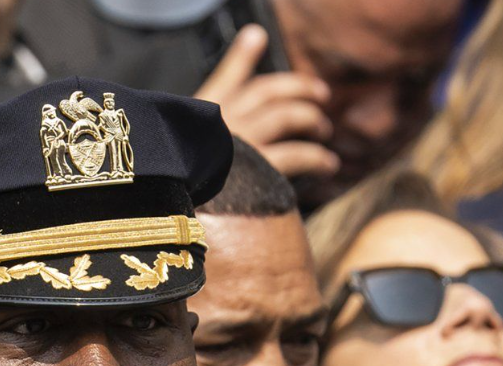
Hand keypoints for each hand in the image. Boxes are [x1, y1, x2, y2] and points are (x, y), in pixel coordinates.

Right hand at [195, 25, 338, 177]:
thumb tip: (229, 88)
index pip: (226, 76)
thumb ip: (203, 124)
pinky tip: (328, 164)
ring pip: (287, 116)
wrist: (173, 192)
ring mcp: (244, 140)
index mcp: (202, 112)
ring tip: (324, 130)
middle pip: (268, 91)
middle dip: (298, 87)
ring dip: (311, 120)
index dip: (242, 55)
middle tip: (321, 94)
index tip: (257, 36)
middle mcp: (225, 120)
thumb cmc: (181, 176)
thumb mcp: (181, 140)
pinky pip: (298, 154)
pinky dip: (317, 157)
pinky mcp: (260, 165)